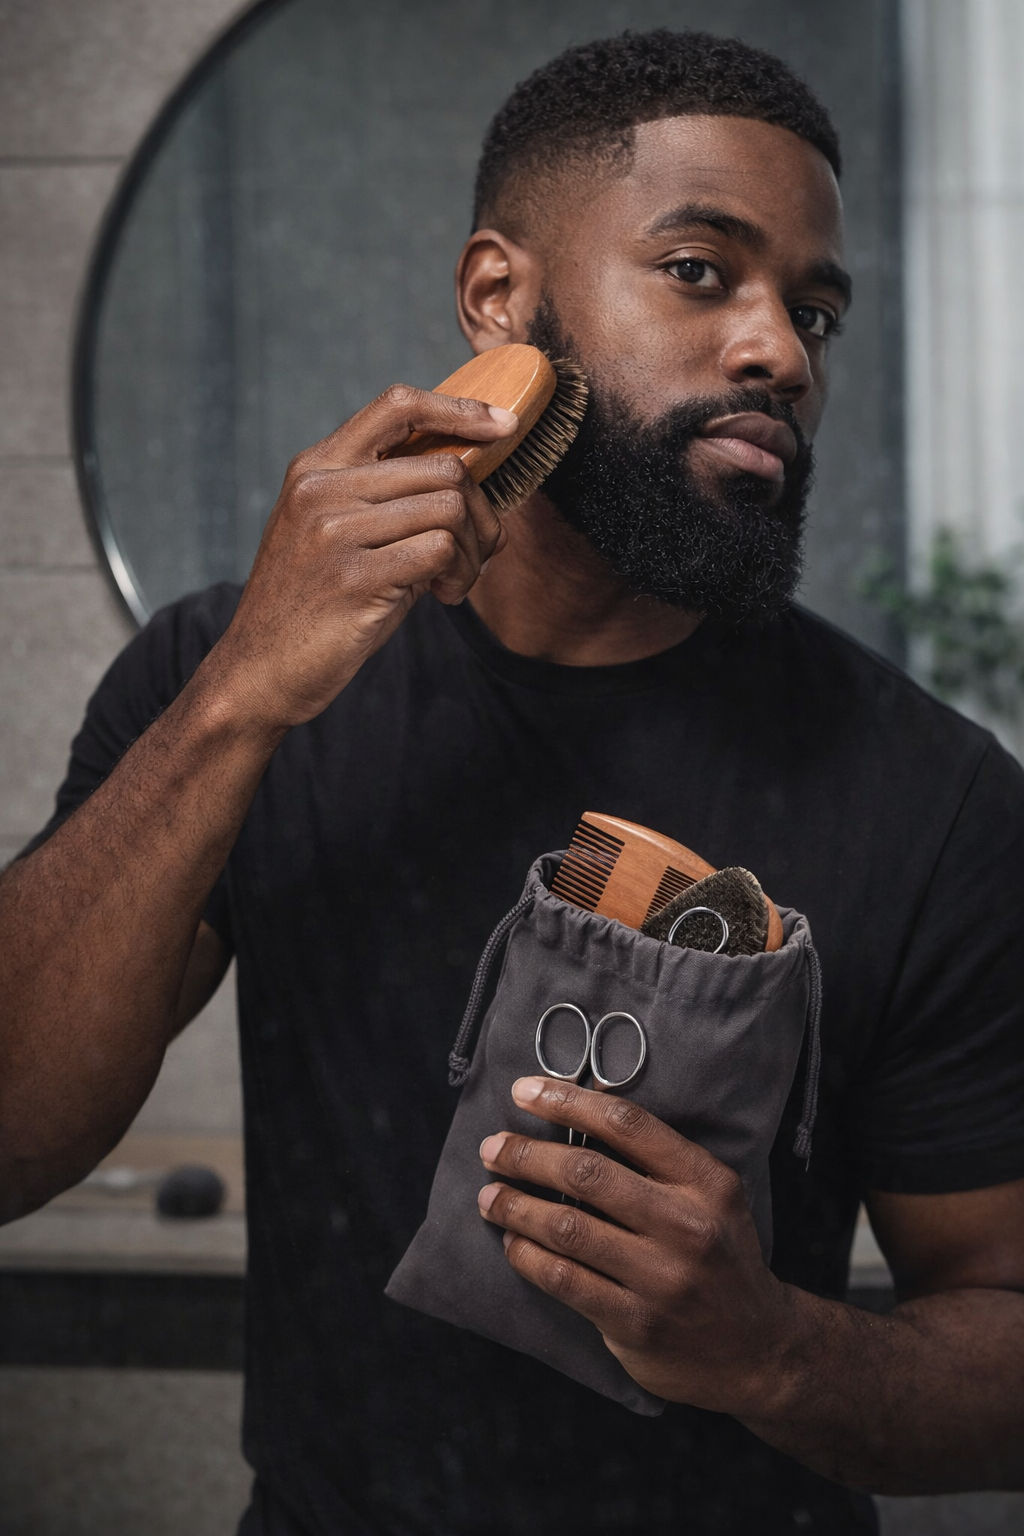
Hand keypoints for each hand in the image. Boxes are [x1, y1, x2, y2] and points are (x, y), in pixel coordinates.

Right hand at [206, 385, 515, 731]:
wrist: (259, 671)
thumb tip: (476, 489)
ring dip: (472, 551)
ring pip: (449, 508)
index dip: (460, 409)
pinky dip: (459, 575)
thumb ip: (390, 502)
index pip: (397, 406)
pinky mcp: (352, 576)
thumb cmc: (312, 607)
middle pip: (443, 466)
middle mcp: (321, 488)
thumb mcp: (338, 535)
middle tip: (477, 553)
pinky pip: (439, 550)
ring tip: (454, 581)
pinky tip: (443, 596)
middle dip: (481, 513)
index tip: (502, 425)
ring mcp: (333, 530)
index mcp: (316, 467)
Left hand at [478, 1076, 805, 1413]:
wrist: (758, 1349)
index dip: (567, 1102)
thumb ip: (655, 1158)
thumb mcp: (710, 1196)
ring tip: (490, 1196)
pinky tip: (513, 1242)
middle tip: (493, 1149)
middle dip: (527, 1156)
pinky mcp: (635, 1323)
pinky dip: (527, 1255)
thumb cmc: (719, 1256)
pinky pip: (563, 1279)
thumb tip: (578, 1103)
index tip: (524, 1091)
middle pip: (587, 1173)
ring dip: (516, 1206)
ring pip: (566, 1227)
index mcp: (705, 1183)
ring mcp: (660, 1279)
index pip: (626, 1125)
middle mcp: (686, 1226)